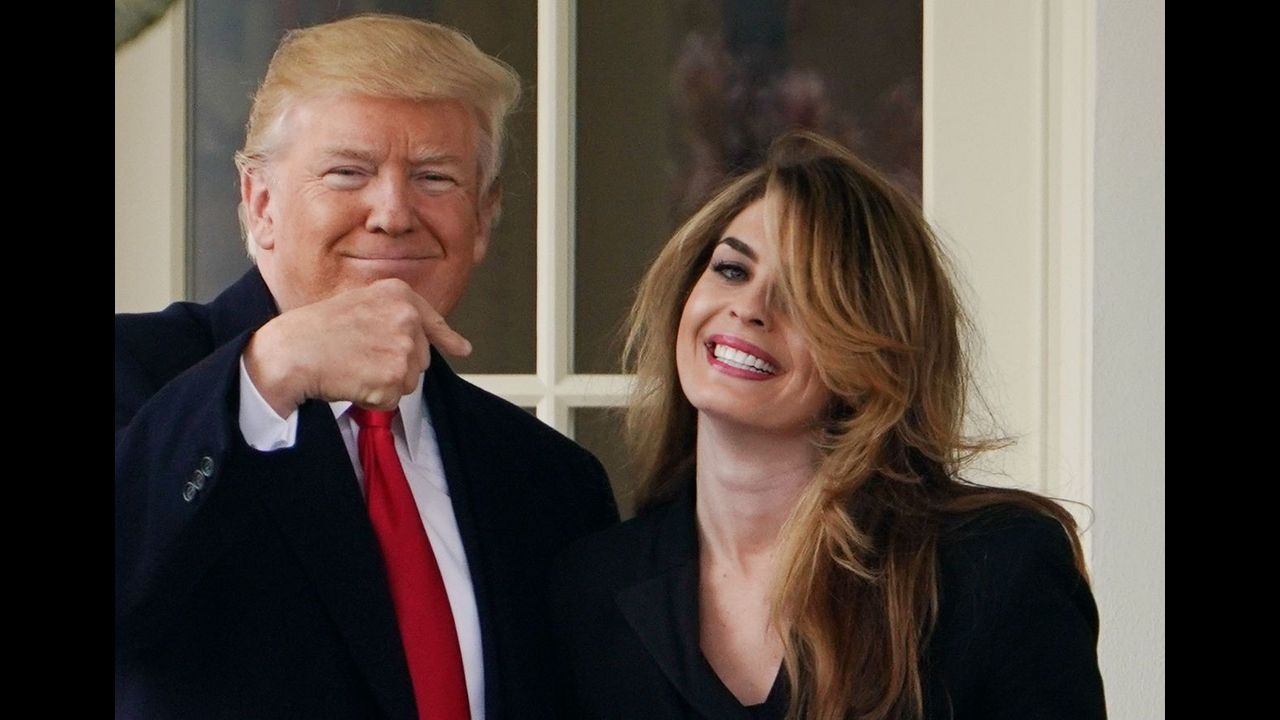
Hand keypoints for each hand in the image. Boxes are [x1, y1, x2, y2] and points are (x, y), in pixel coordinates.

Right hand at [243, 279, 471, 415]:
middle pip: (420, 359)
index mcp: (399, 295)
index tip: (462, 349)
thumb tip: (449, 343)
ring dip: (383, 384)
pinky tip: (351, 381)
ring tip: (353, 367)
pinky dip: (372, 399)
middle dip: (395, 366)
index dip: (448, 338)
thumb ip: (396, 317)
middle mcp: (408, 318)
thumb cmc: (316, 330)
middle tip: (358, 357)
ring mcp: (403, 347)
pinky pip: (392, 401)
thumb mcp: (361, 304)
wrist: (291, 350)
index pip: (433, 322)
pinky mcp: (394, 377)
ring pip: (409, 382)